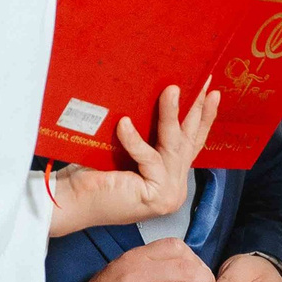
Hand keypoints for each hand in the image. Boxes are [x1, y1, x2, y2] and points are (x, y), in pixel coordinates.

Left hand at [49, 85, 221, 233]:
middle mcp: (174, 188)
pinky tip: (124, 124)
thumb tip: (162, 94)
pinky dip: (135, 140)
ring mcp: (169, 195)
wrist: (69, 200)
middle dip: (198, 110)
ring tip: (171, 90)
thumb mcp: (127, 147)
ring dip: (171, 115)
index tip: (212, 92)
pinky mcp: (156, 197)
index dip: (204, 118)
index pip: (191, 144)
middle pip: (189, 142)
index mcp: (169, 177)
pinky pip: (149, 159)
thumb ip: (149, 134)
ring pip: (173, 147)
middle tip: (203, 81)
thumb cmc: (91, 172)